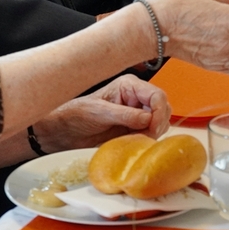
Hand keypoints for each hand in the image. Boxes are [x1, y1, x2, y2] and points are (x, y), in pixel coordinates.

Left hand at [32, 75, 170, 153]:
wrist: (65, 132)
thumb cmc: (77, 115)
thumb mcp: (99, 113)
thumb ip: (124, 115)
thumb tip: (148, 119)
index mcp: (129, 86)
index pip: (157, 95)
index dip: (159, 112)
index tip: (153, 128)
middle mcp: (137, 97)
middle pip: (164, 108)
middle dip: (158, 123)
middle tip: (146, 137)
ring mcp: (137, 113)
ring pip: (161, 122)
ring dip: (154, 133)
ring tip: (136, 140)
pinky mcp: (135, 128)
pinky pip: (152, 134)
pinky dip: (148, 140)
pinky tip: (135, 143)